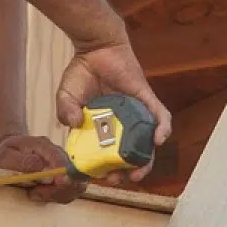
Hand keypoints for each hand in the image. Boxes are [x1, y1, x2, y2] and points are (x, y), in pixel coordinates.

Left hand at [0, 133, 85, 203]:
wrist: (8, 155)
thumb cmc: (5, 155)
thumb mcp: (5, 155)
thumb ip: (22, 161)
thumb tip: (41, 167)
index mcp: (43, 145)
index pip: (59, 158)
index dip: (62, 172)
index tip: (57, 182)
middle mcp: (57, 154)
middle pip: (72, 174)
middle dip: (58, 188)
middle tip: (35, 193)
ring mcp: (62, 167)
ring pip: (74, 185)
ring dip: (58, 194)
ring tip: (34, 193)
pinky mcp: (63, 180)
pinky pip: (69, 192)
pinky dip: (58, 197)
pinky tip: (40, 195)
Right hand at [54, 42, 172, 183]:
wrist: (96, 47)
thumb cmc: (81, 72)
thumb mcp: (66, 96)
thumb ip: (64, 111)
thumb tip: (71, 126)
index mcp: (102, 128)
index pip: (107, 155)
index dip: (106, 169)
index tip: (100, 178)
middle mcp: (121, 125)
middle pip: (130, 155)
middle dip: (128, 171)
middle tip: (120, 178)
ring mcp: (135, 114)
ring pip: (147, 143)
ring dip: (146, 159)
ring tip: (138, 172)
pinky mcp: (146, 100)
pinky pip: (160, 117)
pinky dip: (162, 129)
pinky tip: (158, 140)